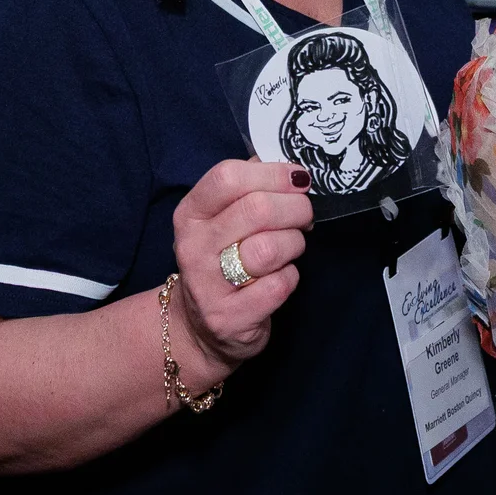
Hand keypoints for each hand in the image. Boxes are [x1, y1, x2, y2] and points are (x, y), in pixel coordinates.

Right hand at [169, 158, 315, 382]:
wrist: (201, 329)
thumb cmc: (222, 261)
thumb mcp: (221, 220)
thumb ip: (249, 189)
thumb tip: (288, 165)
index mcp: (190, 214)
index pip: (229, 177)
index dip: (273, 174)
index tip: (299, 179)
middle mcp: (193, 246)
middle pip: (257, 209)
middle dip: (296, 209)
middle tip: (305, 217)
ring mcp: (207, 285)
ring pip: (271, 248)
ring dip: (294, 245)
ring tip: (291, 248)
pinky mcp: (229, 317)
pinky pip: (279, 285)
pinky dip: (290, 277)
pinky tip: (281, 277)